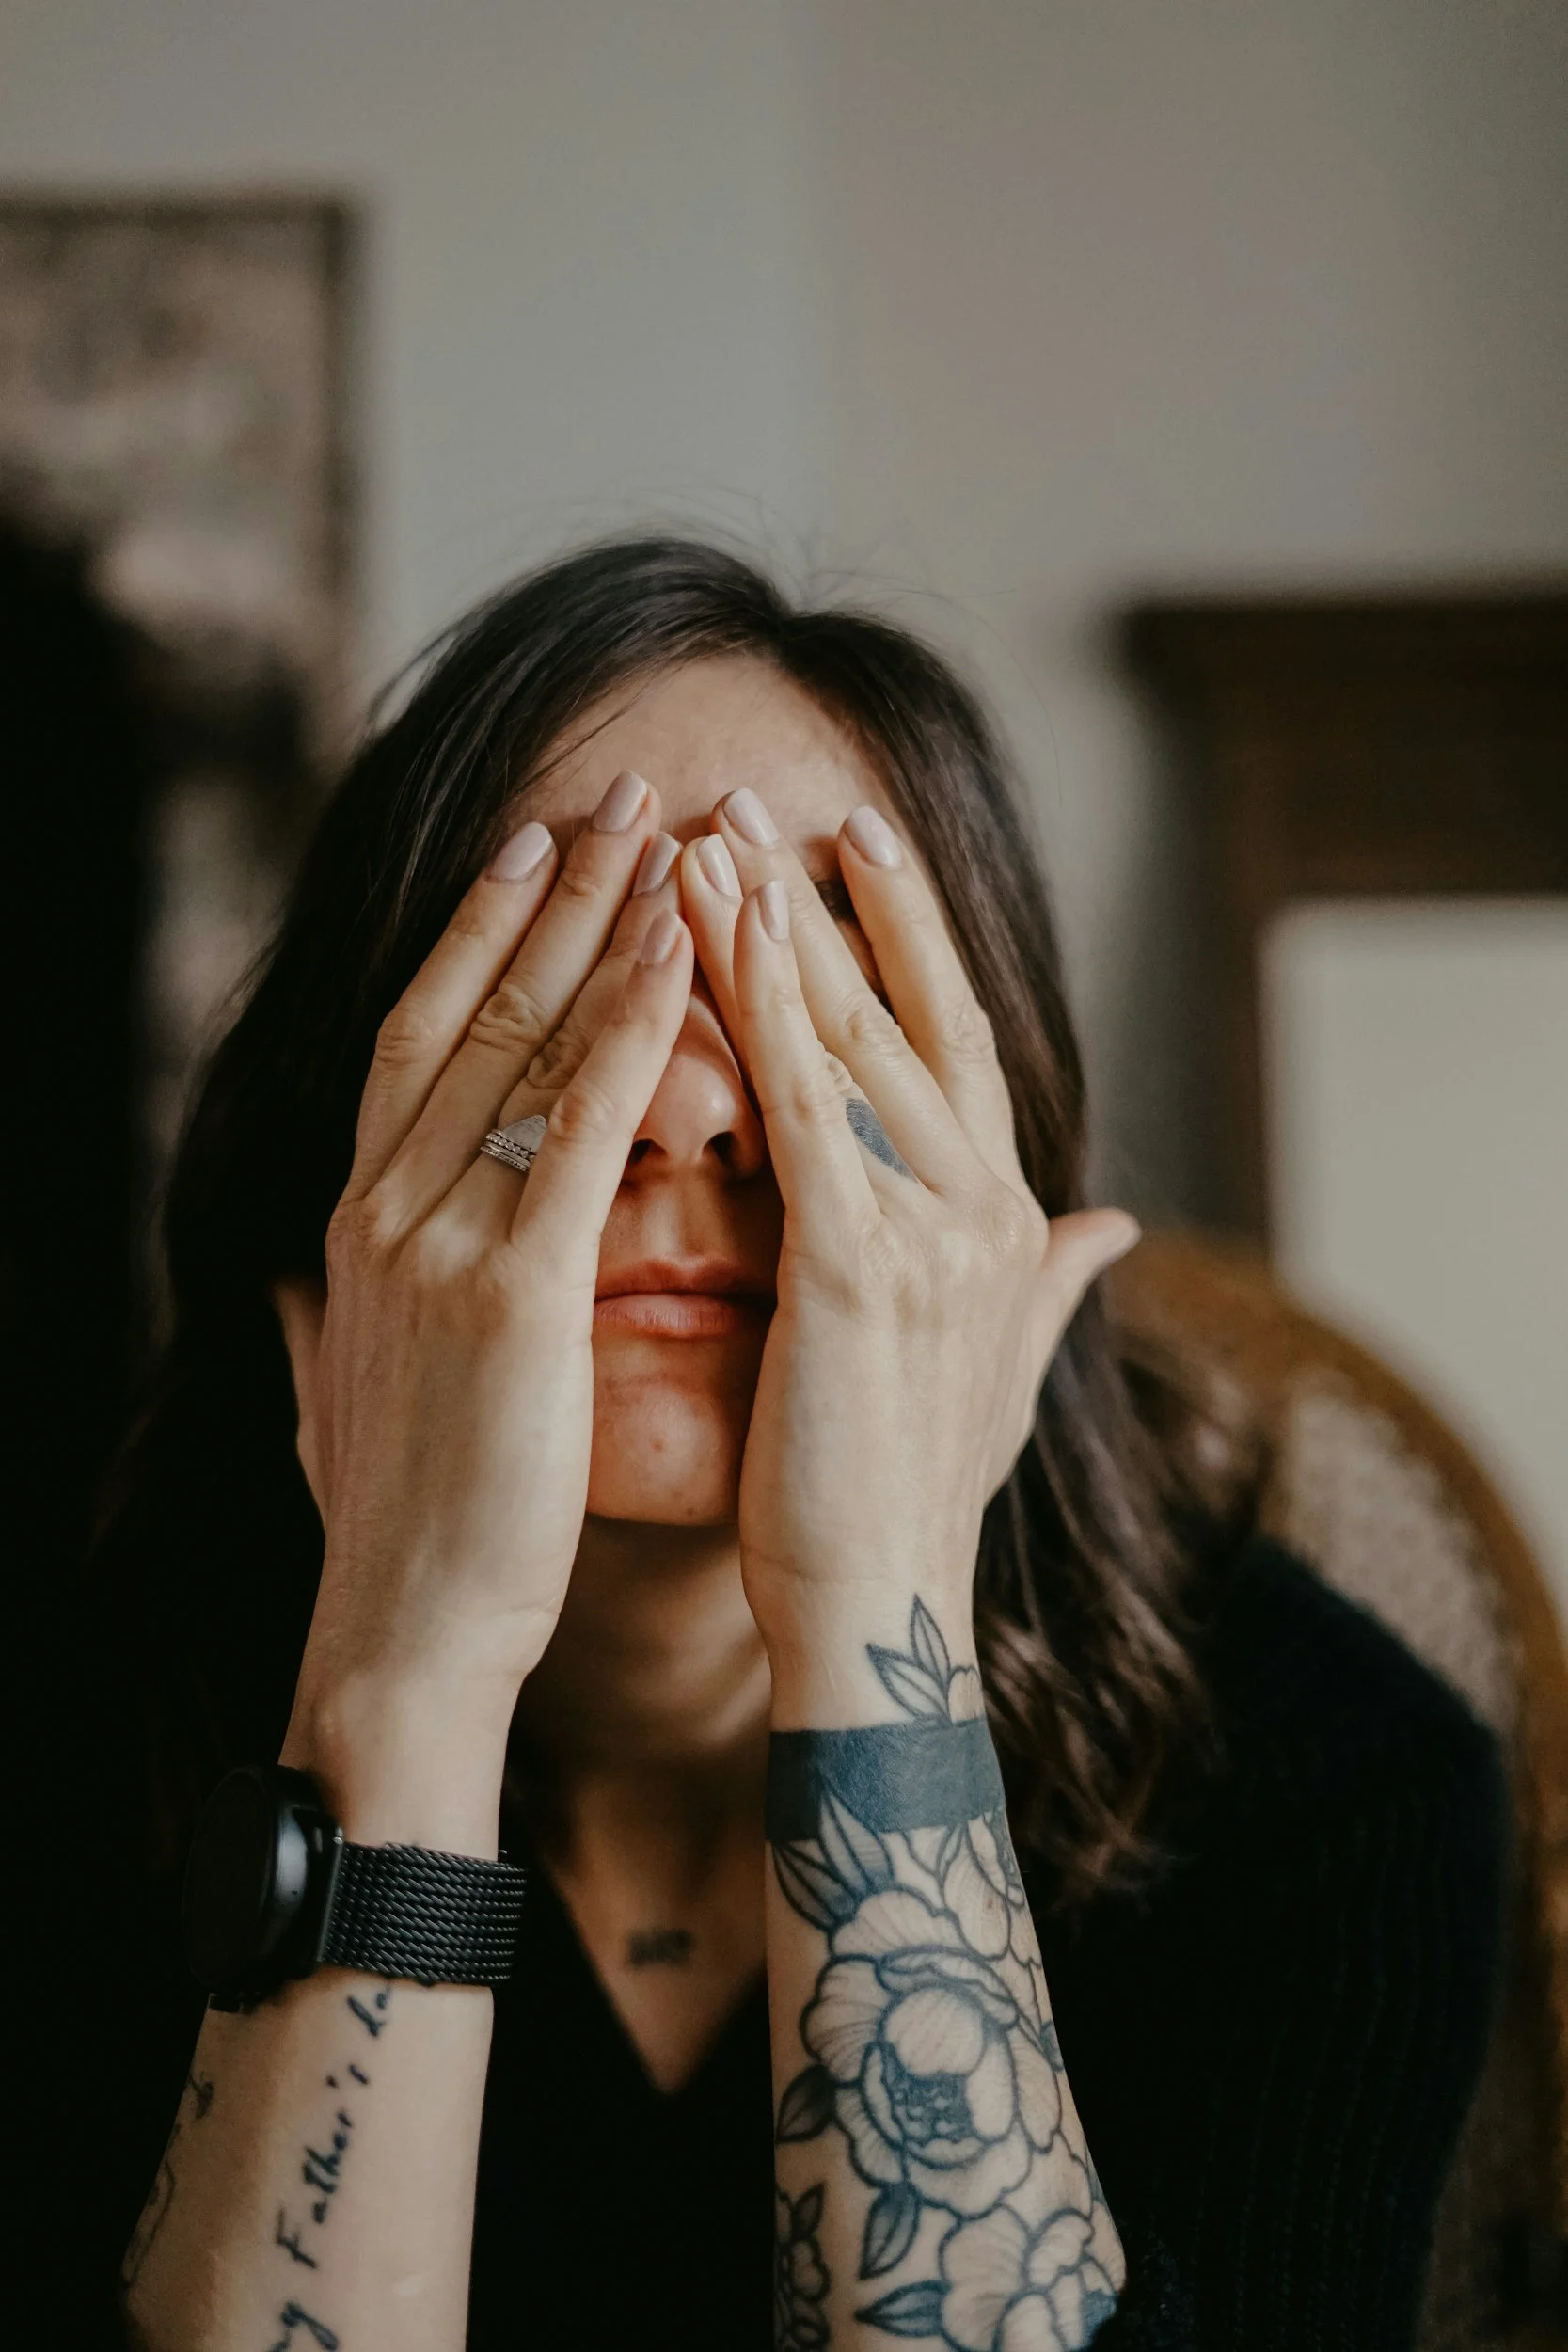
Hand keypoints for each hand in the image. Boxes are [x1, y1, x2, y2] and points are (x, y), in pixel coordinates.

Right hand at [279, 780, 691, 1825]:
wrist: (404, 1634)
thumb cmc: (414, 1520)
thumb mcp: (358, 1383)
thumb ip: (342, 1308)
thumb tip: (312, 1278)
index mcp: (364, 1220)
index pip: (420, 1036)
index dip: (474, 932)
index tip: (525, 847)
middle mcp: (388, 1206)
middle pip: (472, 1007)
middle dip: (545, 888)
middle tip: (609, 789)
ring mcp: (440, 1242)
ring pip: (524, 1043)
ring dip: (595, 922)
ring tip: (661, 828)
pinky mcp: (509, 1295)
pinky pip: (580, 1131)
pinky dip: (628, 1029)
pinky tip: (678, 953)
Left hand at [681, 794, 1136, 1699]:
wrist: (880, 1605)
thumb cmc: (909, 1492)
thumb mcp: (998, 1367)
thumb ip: (1053, 1282)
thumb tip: (1117, 1230)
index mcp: (1003, 1219)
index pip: (954, 1044)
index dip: (908, 941)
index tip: (856, 852)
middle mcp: (986, 1205)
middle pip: (907, 1013)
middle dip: (837, 902)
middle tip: (769, 800)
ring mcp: (933, 1228)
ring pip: (851, 1036)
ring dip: (779, 923)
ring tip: (714, 829)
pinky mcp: (859, 1263)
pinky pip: (800, 1102)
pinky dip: (758, 1002)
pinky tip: (704, 928)